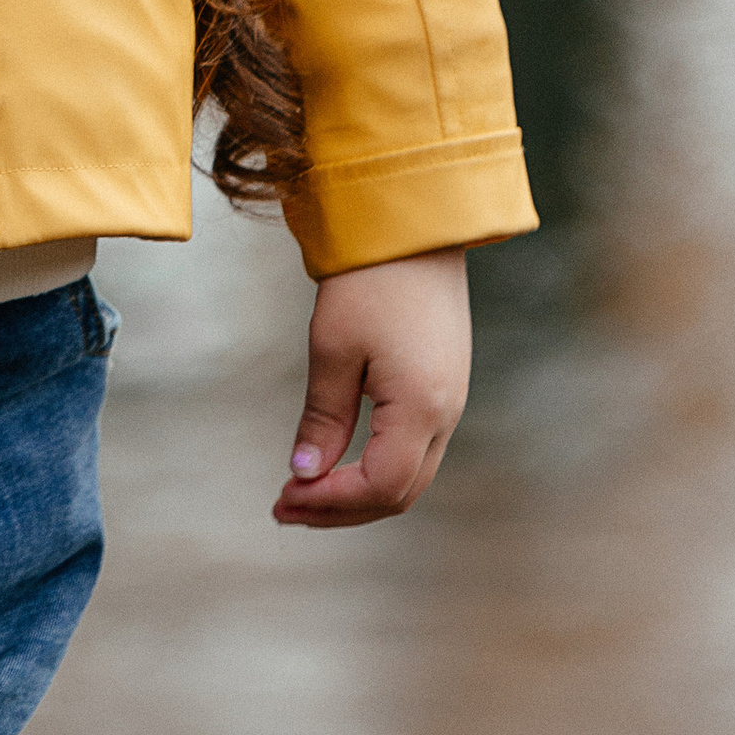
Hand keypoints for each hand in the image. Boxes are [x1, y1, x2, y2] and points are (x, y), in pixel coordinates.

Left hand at [271, 247, 470, 529]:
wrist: (415, 225)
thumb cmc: (369, 280)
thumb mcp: (333, 349)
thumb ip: (324, 418)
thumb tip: (305, 473)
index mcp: (421, 409)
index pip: (378, 487)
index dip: (329, 503)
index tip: (282, 498)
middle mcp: (447, 414)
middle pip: (399, 493)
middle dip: (341, 508)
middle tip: (285, 506)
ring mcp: (451, 401)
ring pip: (410, 476)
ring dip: (358, 492)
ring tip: (305, 490)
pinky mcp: (444, 385)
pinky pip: (416, 449)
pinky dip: (377, 467)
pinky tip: (341, 460)